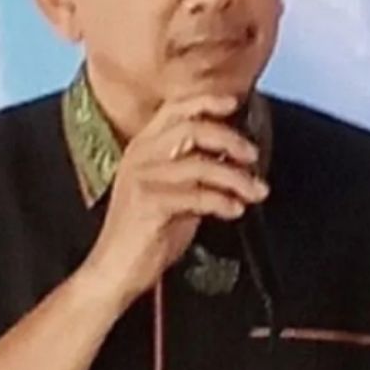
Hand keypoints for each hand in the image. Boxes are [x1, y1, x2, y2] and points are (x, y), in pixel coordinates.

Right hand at [79, 94, 268, 309]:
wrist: (115, 269)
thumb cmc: (147, 232)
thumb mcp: (175, 191)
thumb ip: (197, 169)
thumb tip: (235, 155)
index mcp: (144, 146)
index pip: (176, 109)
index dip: (207, 101)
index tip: (234, 102)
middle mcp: (140, 155)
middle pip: (192, 128)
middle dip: (230, 140)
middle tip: (252, 156)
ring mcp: (142, 178)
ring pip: (200, 164)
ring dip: (236, 178)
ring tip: (254, 192)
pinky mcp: (149, 204)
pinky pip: (197, 195)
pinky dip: (222, 201)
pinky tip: (235, 210)